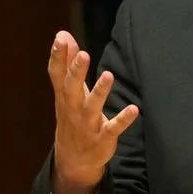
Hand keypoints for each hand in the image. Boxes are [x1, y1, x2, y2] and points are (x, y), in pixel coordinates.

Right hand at [46, 30, 138, 193]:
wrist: (73, 159)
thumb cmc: (72, 116)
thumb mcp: (67, 91)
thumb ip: (66, 62)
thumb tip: (63, 34)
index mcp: (64, 95)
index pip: (57, 74)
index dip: (58, 57)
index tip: (60, 39)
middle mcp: (73, 108)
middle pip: (72, 88)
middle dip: (77, 72)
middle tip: (83, 54)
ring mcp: (87, 124)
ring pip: (93, 107)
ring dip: (100, 92)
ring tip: (108, 75)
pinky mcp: (103, 137)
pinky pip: (113, 128)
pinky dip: (123, 119)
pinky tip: (134, 109)